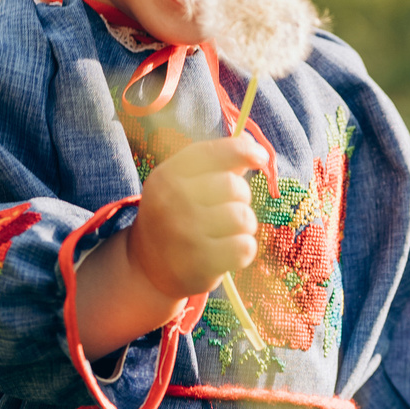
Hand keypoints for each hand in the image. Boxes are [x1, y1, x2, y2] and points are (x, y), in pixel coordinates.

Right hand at [127, 134, 264, 299]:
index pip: (213, 154)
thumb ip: (217, 162)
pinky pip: (245, 248)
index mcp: (168, 176)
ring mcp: (185, 234)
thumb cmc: (177, 216)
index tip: (260, 157)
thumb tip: (249, 142)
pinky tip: (227, 252)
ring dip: (244, 226)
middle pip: (234, 187)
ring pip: (243, 218)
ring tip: (226, 232)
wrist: (149, 266)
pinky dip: (243, 250)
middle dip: (241, 198)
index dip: (242, 151)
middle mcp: (173, 202)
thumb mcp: (184, 184)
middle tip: (227, 209)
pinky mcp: (200, 264)